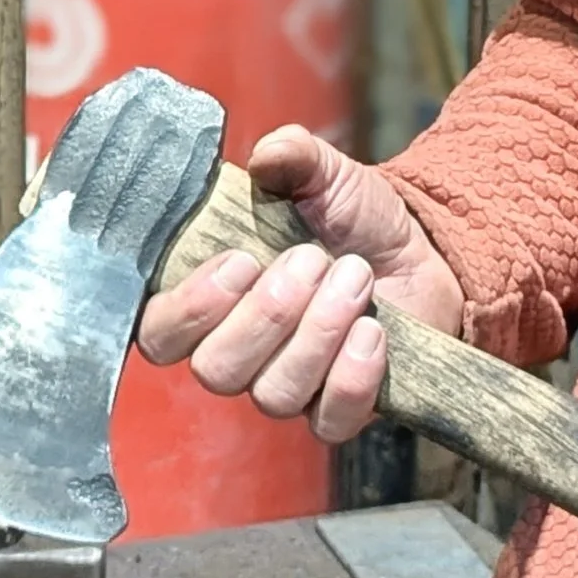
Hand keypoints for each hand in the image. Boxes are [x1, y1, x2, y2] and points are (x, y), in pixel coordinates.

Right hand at [135, 127, 463, 442]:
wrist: (418, 251)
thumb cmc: (349, 217)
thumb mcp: (323, 174)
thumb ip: (291, 156)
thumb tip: (266, 156)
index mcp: (212, 299)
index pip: (160, 332)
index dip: (189, 309)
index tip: (240, 261)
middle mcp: (239, 352)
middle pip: (216, 370)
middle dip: (268, 313)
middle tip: (314, 258)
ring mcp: (287, 386)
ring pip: (275, 394)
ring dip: (319, 331)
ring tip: (356, 276)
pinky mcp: (337, 410)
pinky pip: (329, 422)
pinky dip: (351, 377)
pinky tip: (373, 331)